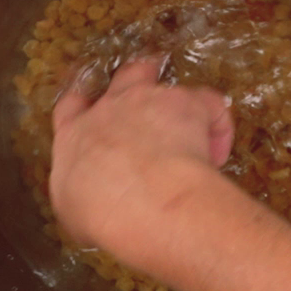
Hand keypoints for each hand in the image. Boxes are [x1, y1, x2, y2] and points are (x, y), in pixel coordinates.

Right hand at [50, 58, 234, 268]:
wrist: (141, 199)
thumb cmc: (100, 212)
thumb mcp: (72, 209)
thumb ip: (79, 193)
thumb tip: (90, 202)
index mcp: (75, 135)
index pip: (72, 108)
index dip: (85, 106)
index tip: (94, 111)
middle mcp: (111, 109)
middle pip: (124, 78)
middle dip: (139, 80)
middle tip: (154, 100)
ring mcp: (150, 100)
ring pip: (170, 86)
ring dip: (182, 103)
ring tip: (195, 130)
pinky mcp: (186, 102)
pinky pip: (210, 103)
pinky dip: (217, 124)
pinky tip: (218, 151)